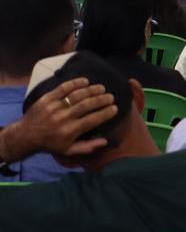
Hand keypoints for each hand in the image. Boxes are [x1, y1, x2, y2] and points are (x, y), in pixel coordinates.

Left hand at [1, 78, 116, 161]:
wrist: (25, 136)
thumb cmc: (50, 143)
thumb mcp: (68, 150)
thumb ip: (87, 147)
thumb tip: (105, 141)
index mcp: (70, 131)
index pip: (92, 120)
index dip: (106, 113)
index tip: (115, 108)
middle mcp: (63, 118)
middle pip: (87, 105)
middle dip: (102, 100)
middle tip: (110, 96)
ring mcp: (54, 107)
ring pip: (77, 95)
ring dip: (92, 90)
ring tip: (101, 88)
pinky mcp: (47, 99)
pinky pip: (63, 88)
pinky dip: (75, 83)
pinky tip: (85, 81)